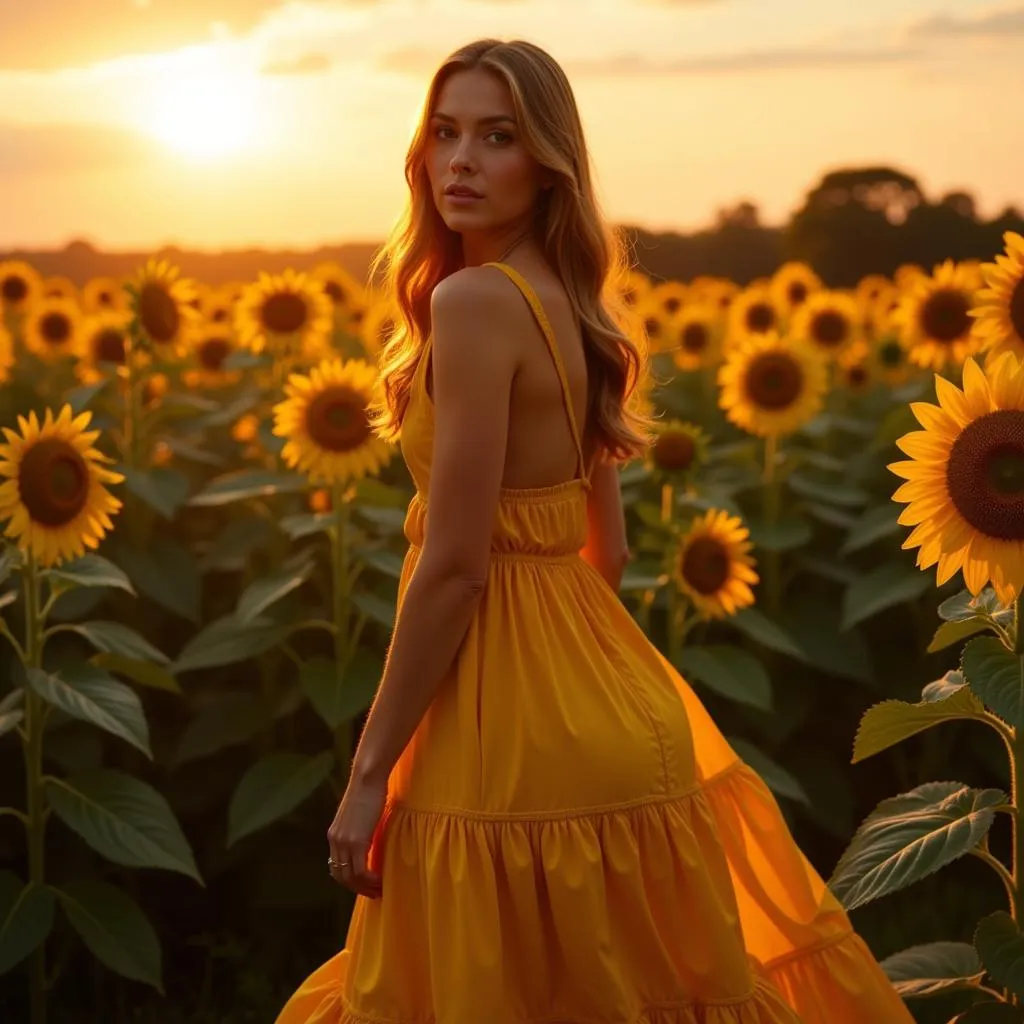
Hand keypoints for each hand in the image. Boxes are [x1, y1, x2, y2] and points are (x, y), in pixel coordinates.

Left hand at [327, 774, 387, 898]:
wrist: (367, 779)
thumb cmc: (367, 791)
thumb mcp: (358, 815)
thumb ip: (358, 829)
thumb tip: (368, 840)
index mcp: (334, 835)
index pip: (336, 867)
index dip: (349, 880)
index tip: (363, 884)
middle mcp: (335, 841)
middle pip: (341, 876)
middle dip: (357, 888)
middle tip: (372, 892)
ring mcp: (344, 842)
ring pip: (351, 877)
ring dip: (365, 887)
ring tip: (379, 889)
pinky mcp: (357, 842)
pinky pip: (361, 871)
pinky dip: (371, 879)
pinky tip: (381, 879)